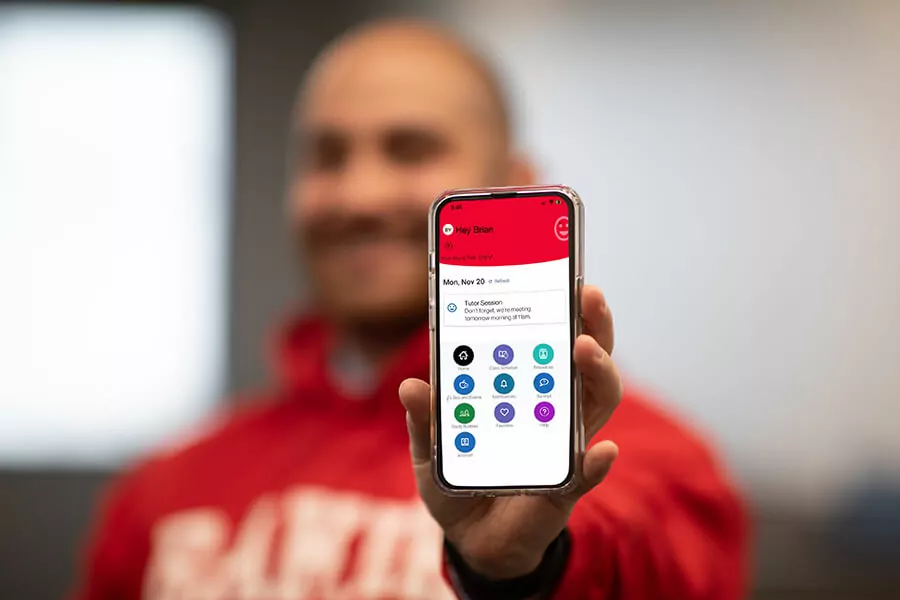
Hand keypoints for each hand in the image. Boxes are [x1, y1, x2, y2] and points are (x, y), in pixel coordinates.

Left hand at [399, 285, 621, 579]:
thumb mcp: (430, 449)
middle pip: (586, 362)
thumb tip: (411, 385)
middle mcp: (553, 411)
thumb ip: (425, 420)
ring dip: (597, 373)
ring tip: (584, 350)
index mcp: (525, 391)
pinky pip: (586, 473)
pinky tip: (602, 451)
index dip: (563, 310)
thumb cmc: (457, 481)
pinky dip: (595, 463)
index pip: (552, 343)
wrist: (472, 539)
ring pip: (596, 403)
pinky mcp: (565, 487)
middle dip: (593, 324)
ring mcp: (563, 446)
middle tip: (587, 294)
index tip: (565, 276)